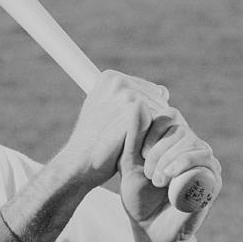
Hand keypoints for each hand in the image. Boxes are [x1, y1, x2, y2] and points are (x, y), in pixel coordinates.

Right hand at [57, 70, 173, 188]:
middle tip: (123, 136)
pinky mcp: (135, 108)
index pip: (149, 91)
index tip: (119, 127)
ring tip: (126, 141)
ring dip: (152, 132)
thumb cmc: (93, 142)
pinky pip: (160, 124)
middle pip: (158, 101)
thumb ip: (130, 98)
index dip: (144, 115)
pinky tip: (132, 145)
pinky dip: (151, 139)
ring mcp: (126, 93)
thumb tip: (163, 90)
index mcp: (110, 77)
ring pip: (161, 113)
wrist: (79, 163)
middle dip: (151, 122)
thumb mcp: (106, 111)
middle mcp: (118, 80)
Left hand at [119, 104, 221, 241]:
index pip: (168, 116)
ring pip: (192, 144)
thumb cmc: (137, 194)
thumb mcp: (129, 163)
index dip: (151, 131)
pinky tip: (168, 181)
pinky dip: (183, 168)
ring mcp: (205, 162)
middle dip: (158, 151)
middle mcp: (192, 146)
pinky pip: (203, 163)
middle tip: (148, 173)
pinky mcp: (213, 180)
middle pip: (179, 130)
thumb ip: (132, 136)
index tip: (139, 153)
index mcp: (172, 139)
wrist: (148, 226)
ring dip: (169, 161)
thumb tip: (136, 103)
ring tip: (156, 180)